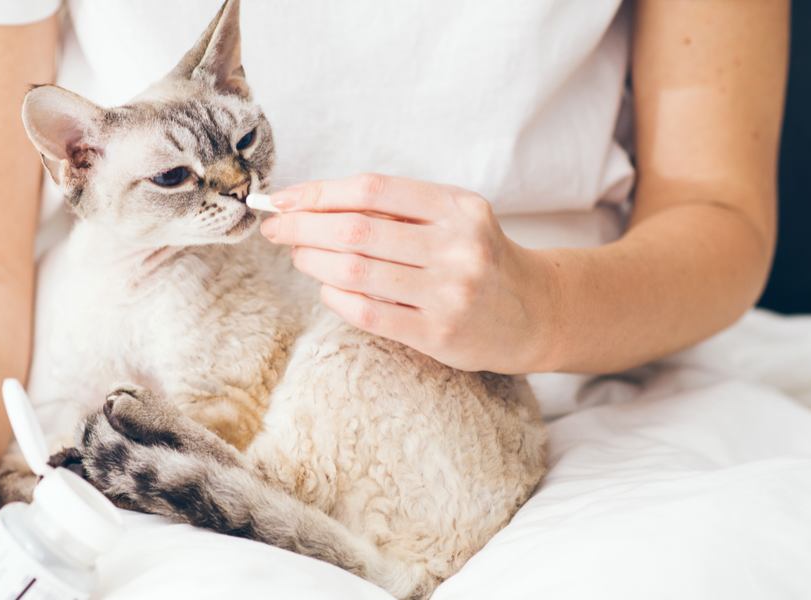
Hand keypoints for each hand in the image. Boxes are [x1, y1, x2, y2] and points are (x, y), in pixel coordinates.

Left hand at [259, 174, 558, 373]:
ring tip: (298, 255)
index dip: (318, 192)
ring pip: (356, 271)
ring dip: (312, 261)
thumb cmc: (477, 257)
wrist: (536, 311)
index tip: (282, 199)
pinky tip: (326, 290)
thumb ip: (397, 208)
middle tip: (275, 228)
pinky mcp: (439, 333)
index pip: (372, 189)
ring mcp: (449, 292)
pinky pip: (368, 313)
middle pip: (356, 229)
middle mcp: (458, 245)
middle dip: (303, 226)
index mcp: (457, 206)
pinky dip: (335, 298)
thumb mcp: (453, 217)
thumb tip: (312, 203)